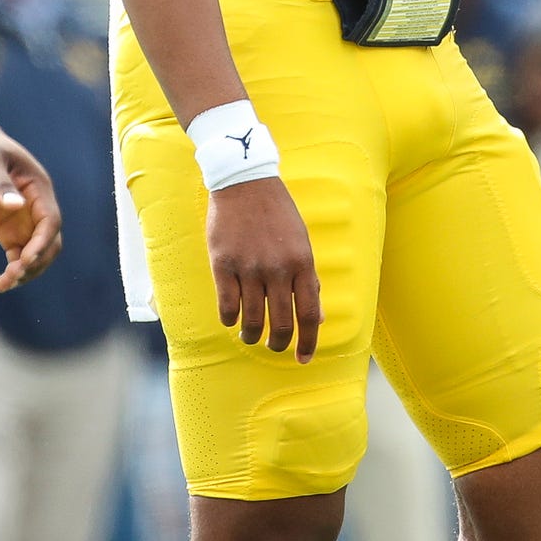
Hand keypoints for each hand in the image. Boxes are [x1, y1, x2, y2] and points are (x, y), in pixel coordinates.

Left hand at [0, 116, 61, 291]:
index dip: (42, 243)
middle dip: (35, 263)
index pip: (51, 221)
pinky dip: (14, 269)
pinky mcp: (7, 228)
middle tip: (11, 277)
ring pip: (36, 252)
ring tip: (3, 284)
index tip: (24, 260)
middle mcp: (35, 206)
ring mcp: (23, 218)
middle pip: (49, 242)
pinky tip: (1, 282)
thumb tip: (15, 205)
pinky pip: (18, 253)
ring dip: (26, 270)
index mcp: (37, 188)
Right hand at [206, 175, 321, 362]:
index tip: (304, 359)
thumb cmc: (277, 214)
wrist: (245, 182)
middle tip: (273, 346)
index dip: (308, 342)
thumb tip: (318, 318)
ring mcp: (249, 268)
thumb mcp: (302, 244)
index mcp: (302, 263)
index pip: (310, 314)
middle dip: (277, 344)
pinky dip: (230, 320)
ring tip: (249, 335)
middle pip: (280, 324)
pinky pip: (227, 307)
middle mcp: (278, 269)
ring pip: (251, 321)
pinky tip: (231, 318)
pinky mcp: (223, 265)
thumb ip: (309, 280)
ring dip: (251, 336)